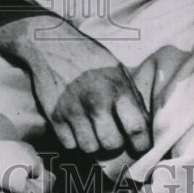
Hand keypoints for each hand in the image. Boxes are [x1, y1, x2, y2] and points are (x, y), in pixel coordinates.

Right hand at [20, 28, 150, 156]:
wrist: (49, 44)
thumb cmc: (88, 57)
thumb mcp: (117, 69)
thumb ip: (131, 97)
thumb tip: (144, 126)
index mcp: (117, 88)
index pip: (136, 128)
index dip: (142, 144)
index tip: (140, 146)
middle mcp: (95, 101)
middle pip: (112, 144)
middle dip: (115, 143)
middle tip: (112, 134)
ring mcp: (72, 110)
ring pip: (90, 148)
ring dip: (94, 143)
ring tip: (92, 130)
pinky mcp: (53, 115)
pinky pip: (69, 144)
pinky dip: (74, 140)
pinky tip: (76, 126)